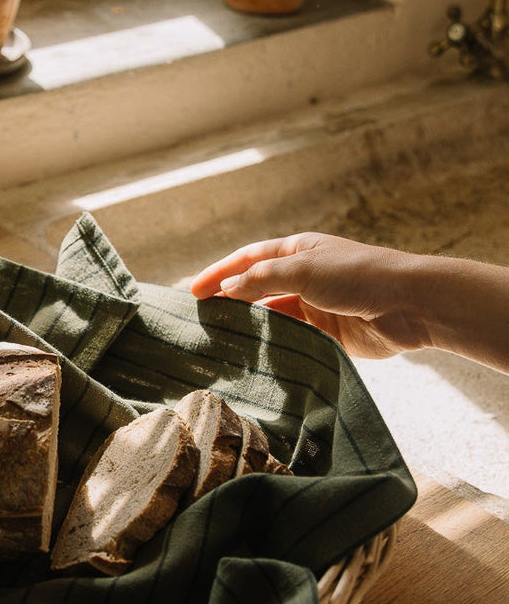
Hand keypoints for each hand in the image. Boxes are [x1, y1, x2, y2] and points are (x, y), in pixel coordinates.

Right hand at [189, 232, 428, 358]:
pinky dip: (272, 343)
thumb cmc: (359, 275)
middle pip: (257, 287)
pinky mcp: (328, 333)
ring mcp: (316, 305)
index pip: (248, 259)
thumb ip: (262, 279)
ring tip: (220, 339)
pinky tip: (254, 354)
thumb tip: (227, 289)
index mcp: (299, 250)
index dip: (219, 273)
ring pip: (272, 315)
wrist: (410, 305)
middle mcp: (305, 275)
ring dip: (249, 324)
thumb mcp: (304, 270)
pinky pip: (291, 337)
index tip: (192, 291)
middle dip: (229, 300)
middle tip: (199, 318)